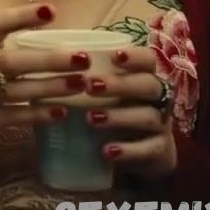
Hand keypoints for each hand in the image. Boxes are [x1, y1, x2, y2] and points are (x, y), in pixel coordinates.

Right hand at [0, 4, 92, 162]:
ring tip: (80, 83)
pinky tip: (61, 112)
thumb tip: (50, 33)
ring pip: (15, 90)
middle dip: (47, 59)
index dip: (21, 16)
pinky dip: (37, 114)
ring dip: (50, 87)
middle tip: (81, 57)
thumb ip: (0, 44)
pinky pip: (12, 116)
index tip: (51, 11)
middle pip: (11, 61)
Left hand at [84, 47, 177, 179]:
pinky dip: (129, 150)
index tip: (114, 56)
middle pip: (149, 85)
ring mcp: (161, 125)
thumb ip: (80, 75)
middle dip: (121, 84)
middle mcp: (156, 99)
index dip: (135, 56)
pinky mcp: (161, 151)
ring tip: (91, 118)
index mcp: (142, 77)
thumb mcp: (97, 93)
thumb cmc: (109, 111)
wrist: (133, 154)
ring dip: (119, 116)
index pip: (147, 60)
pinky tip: (107, 151)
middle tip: (90, 86)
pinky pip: (150, 149)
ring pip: (148, 116)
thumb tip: (47, 56)